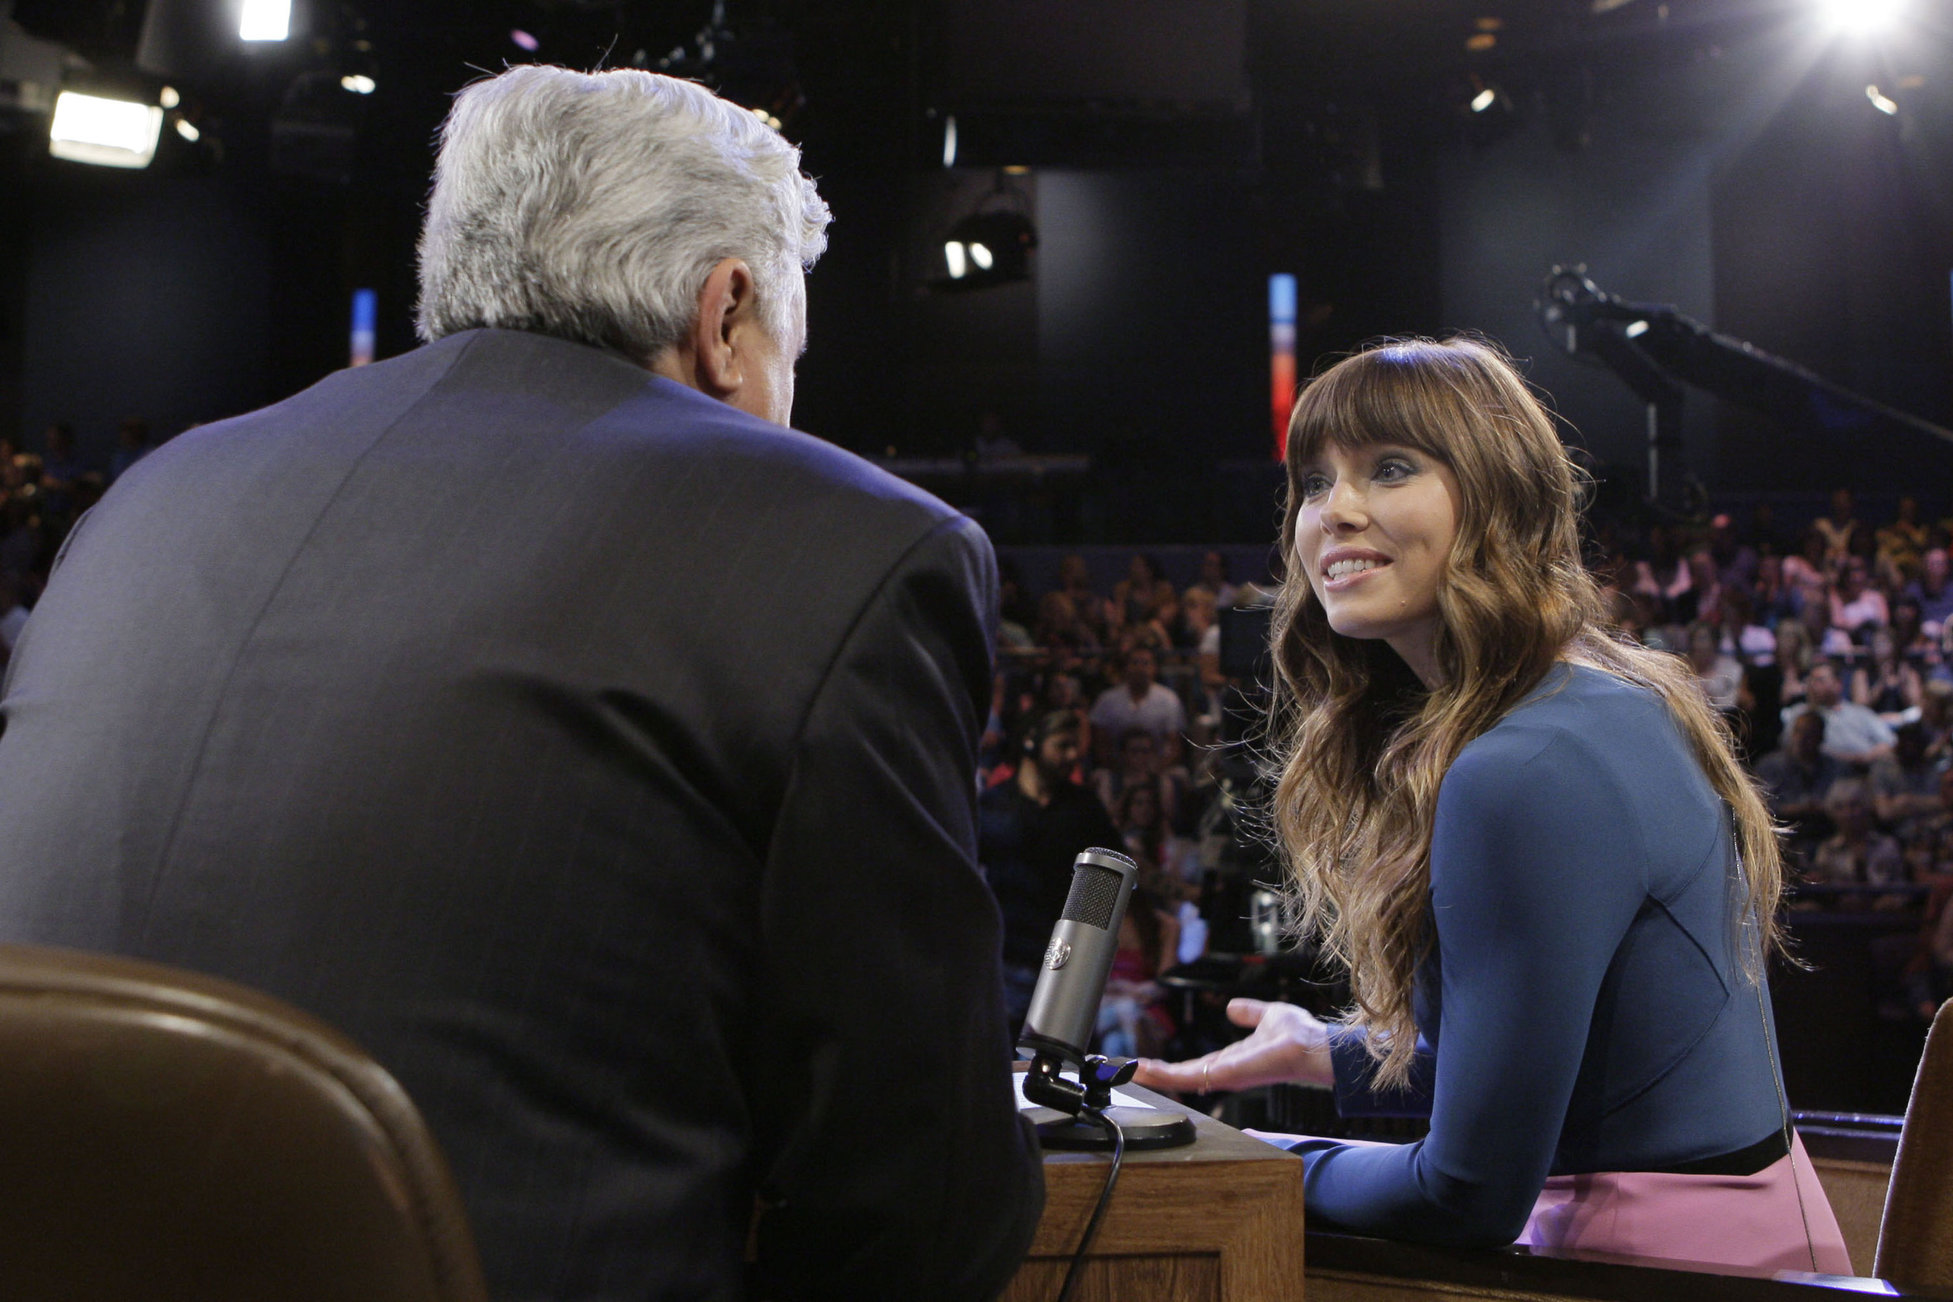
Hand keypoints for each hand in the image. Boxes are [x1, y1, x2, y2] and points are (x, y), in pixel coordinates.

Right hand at [1133, 998, 1334, 1094]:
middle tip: (1126, 1070)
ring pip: (1181, 1078)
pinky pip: (1191, 1076)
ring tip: (1129, 1070)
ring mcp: (1224, 1076)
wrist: (1314, 1046)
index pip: (1193, 1066)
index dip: (1170, 1066)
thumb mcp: (1266, 1016)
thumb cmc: (1299, 1035)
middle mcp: (1224, 1071)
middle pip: (1181, 1076)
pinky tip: (1149, 1069)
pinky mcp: (1226, 1075)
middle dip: (1154, 1074)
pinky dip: (1167, 1074)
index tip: (1146, 1062)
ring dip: (1154, 1075)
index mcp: (1231, 1059)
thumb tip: (1233, 1007)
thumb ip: (1249, 1013)